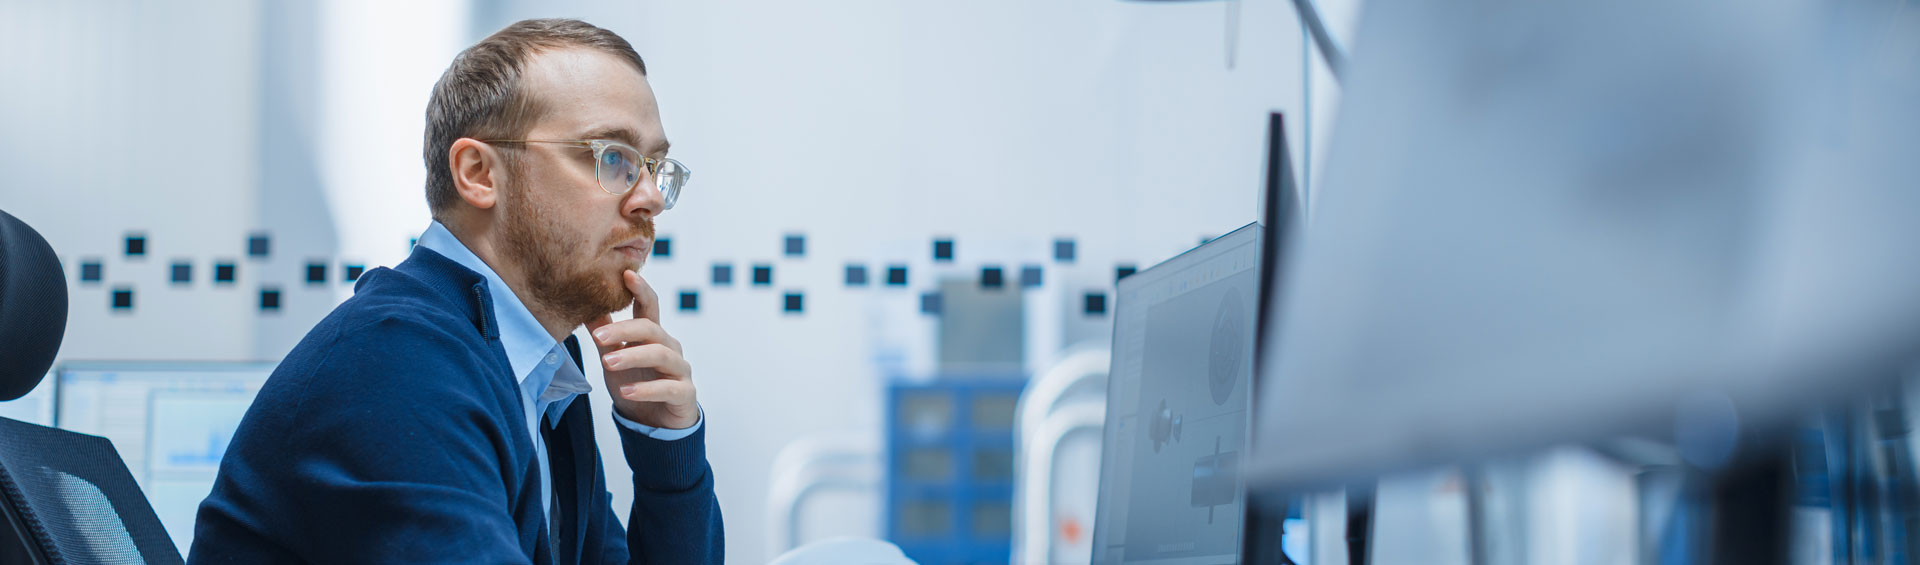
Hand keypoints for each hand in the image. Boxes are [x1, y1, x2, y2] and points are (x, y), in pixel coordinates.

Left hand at [585, 270, 698, 429]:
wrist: (654, 424)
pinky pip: (669, 388)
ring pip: (661, 355)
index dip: (640, 289)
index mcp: (653, 335)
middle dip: (625, 330)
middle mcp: (670, 347)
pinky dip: (647, 389)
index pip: (649, 306)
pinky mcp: (685, 394)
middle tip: (598, 337)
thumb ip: (605, 334)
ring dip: (633, 357)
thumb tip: (585, 306)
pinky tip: (627, 391)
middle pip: (652, 329)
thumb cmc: (636, 384)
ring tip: (608, 363)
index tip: (626, 274)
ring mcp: (680, 370)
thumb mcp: (614, 357)